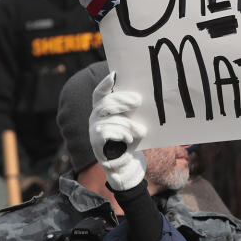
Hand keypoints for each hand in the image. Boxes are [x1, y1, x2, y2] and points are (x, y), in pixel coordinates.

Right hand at [89, 71, 146, 190]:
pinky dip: (119, 133)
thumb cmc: (131, 140)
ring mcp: (94, 132)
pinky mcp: (96, 145)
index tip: (114, 74)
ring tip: (141, 131)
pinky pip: (104, 133)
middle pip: (104, 104)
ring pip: (107, 119)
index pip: (100, 94)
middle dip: (122, 100)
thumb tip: (146, 96)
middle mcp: (95, 119)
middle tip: (138, 101)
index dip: (104, 84)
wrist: (127, 166)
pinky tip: (129, 138)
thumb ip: (134, 111)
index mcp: (104, 111)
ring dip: (126, 123)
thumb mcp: (134, 123)